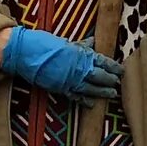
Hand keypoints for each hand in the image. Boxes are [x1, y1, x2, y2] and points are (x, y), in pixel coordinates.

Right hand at [0, 23, 121, 101]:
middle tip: (118, 83)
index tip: (121, 70)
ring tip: (112, 95)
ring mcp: (70, 80)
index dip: (113, 66)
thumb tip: (92, 43)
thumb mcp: (65, 42)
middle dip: (110, 80)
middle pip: (99, 76)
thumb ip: (80, 45)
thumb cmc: (44, 43)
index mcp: (80, 55)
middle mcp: (77, 69)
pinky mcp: (60, 88)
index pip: (102, 61)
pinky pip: (75, 96)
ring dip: (102, 92)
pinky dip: (84, 100)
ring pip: (91, 88)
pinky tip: (92, 104)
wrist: (25, 53)